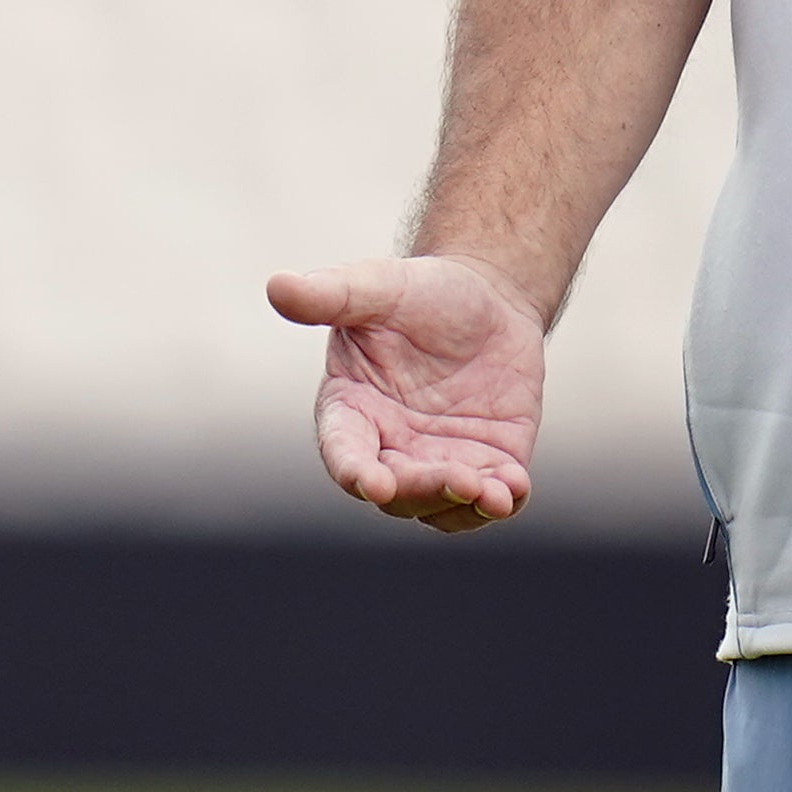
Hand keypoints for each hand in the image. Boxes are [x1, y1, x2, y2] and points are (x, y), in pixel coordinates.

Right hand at [266, 254, 546, 532]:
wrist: (489, 296)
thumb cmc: (419, 291)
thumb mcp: (377, 286)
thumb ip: (330, 294)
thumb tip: (277, 286)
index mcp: (351, 410)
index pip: (344, 452)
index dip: (355, 472)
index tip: (373, 483)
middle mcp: (390, 448)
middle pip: (397, 491)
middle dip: (423, 490)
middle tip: (456, 477)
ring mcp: (440, 462)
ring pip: (442, 506)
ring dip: (464, 506)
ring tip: (492, 493)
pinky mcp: (489, 464)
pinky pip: (491, 498)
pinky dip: (502, 501)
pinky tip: (514, 487)